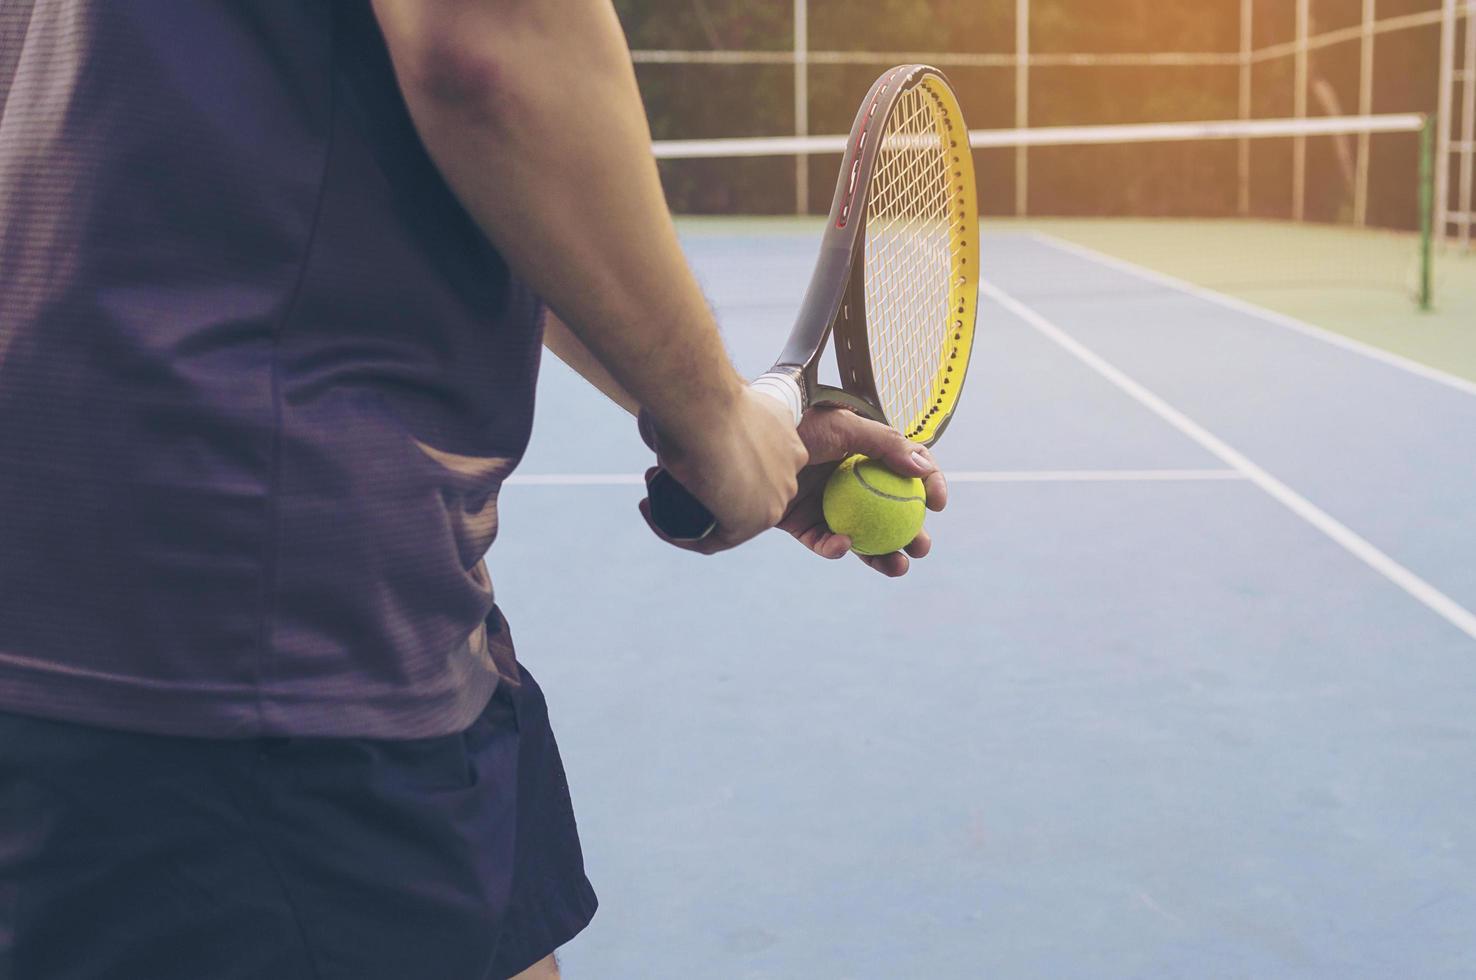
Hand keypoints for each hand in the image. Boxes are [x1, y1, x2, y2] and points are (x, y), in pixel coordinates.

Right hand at [639, 387, 808, 552]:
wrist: (705, 406)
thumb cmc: (701, 393)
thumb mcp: (711, 398)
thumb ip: (707, 415)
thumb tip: (677, 424)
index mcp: (786, 437)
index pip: (756, 463)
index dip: (716, 464)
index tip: (685, 454)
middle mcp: (790, 469)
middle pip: (744, 491)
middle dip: (703, 489)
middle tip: (663, 475)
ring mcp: (776, 497)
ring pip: (729, 516)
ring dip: (687, 511)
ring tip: (651, 495)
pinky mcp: (753, 522)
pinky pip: (712, 539)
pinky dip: (678, 533)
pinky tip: (651, 512)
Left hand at [777, 407, 947, 576]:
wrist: (752, 437)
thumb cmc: (802, 423)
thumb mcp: (848, 426)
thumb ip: (888, 445)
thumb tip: (923, 471)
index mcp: (866, 455)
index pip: (907, 472)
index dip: (928, 487)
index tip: (938, 504)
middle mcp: (849, 482)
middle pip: (889, 513)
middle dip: (910, 534)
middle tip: (921, 547)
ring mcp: (826, 504)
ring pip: (861, 537)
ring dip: (881, 555)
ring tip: (898, 567)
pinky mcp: (801, 524)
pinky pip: (823, 542)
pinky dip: (834, 547)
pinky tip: (843, 545)